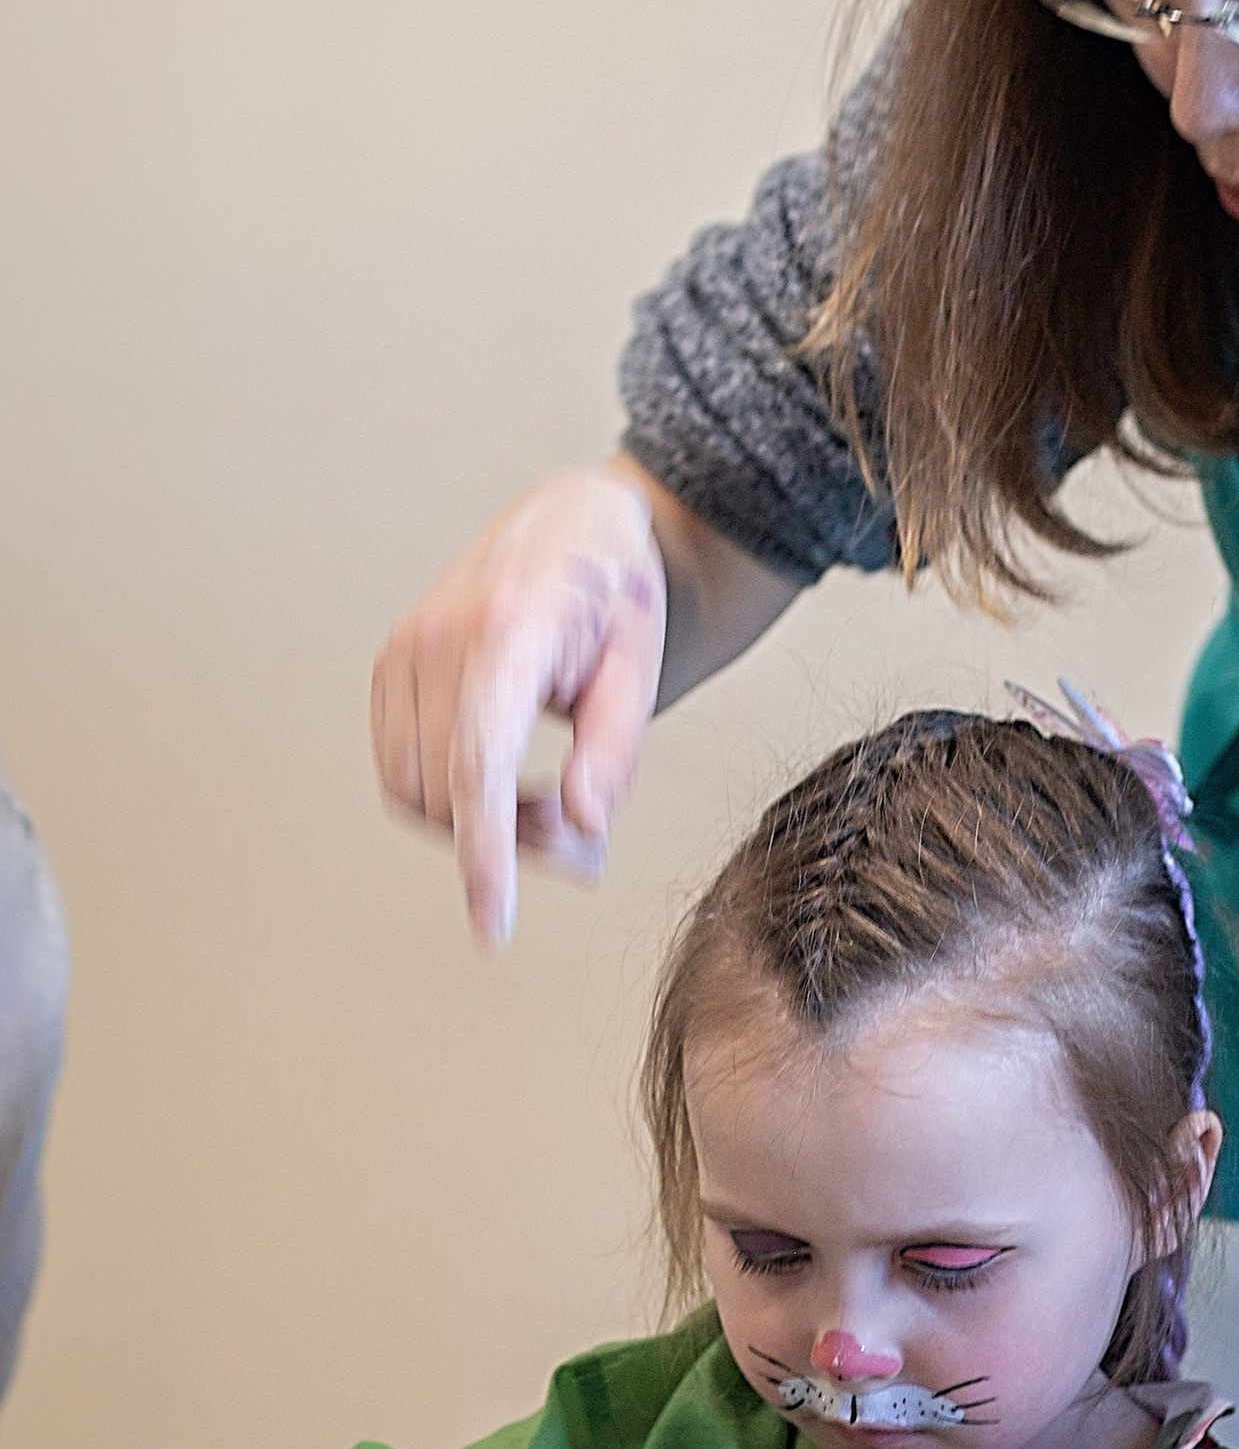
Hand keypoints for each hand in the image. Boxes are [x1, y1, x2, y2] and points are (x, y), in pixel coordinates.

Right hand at [370, 465, 668, 947]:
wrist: (571, 521)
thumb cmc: (615, 592)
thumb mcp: (641, 666)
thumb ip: (613, 751)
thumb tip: (582, 826)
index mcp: (507, 632)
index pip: (479, 765)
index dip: (485, 855)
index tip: (494, 927)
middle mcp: (437, 639)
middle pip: (448, 794)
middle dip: (511, 843)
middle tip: (584, 843)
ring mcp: (402, 650)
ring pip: (415, 792)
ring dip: (478, 825)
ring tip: (554, 807)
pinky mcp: (389, 666)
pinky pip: (401, 769)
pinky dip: (449, 799)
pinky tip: (507, 785)